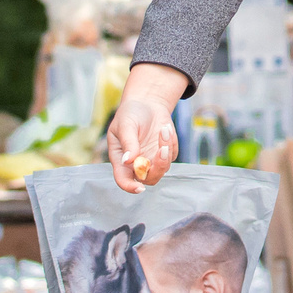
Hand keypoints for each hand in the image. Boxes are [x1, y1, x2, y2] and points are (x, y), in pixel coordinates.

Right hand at [105, 66, 190, 193]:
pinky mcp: (165, 154)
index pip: (123, 179)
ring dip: (165, 149)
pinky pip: (172, 155)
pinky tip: (164, 128)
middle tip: (162, 149)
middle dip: (157, 167)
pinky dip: (170, 142)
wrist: (147, 103)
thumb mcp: (126, 124)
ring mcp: (152, 160)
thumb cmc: (130, 113)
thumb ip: (128, 142)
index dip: (129, 187)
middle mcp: (136, 164)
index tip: (139, 188)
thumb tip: (128, 160)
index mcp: (121, 159)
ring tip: (163, 129)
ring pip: (162, 168)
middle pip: (148, 179)